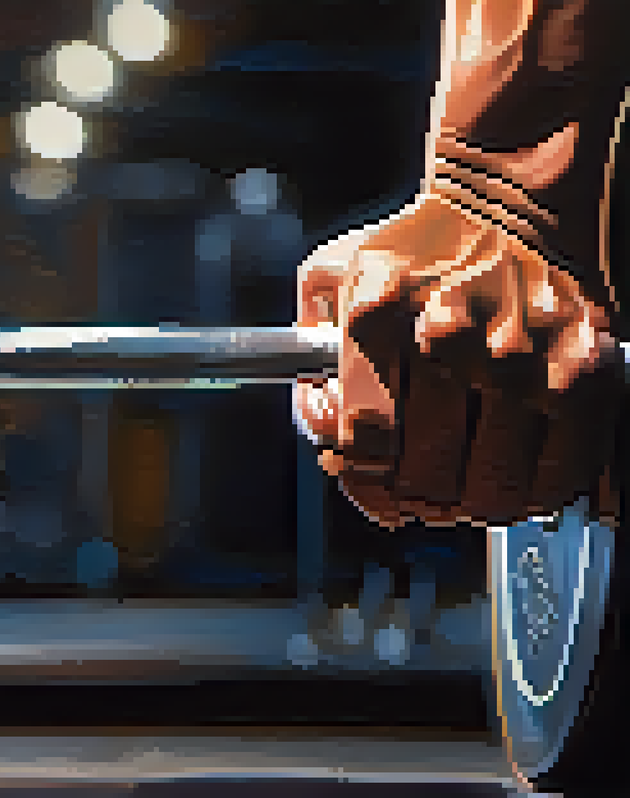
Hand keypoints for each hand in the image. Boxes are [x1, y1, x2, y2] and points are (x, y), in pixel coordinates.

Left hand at [293, 193, 619, 528]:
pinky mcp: (584, 371)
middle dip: (415, 494)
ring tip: (466, 491)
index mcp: (378, 312)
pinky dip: (535, 495)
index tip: (368, 475)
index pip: (363, 438)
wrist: (511, 200)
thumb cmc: (419, 248)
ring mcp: (520, 357)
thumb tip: (316, 417)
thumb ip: (305, 345)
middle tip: (419, 490)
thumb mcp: (338, 273)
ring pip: (490, 485)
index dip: (361, 473)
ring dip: (472, 504)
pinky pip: (556, 472)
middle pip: (425, 470)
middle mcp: (448, 335)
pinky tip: (518, 484)